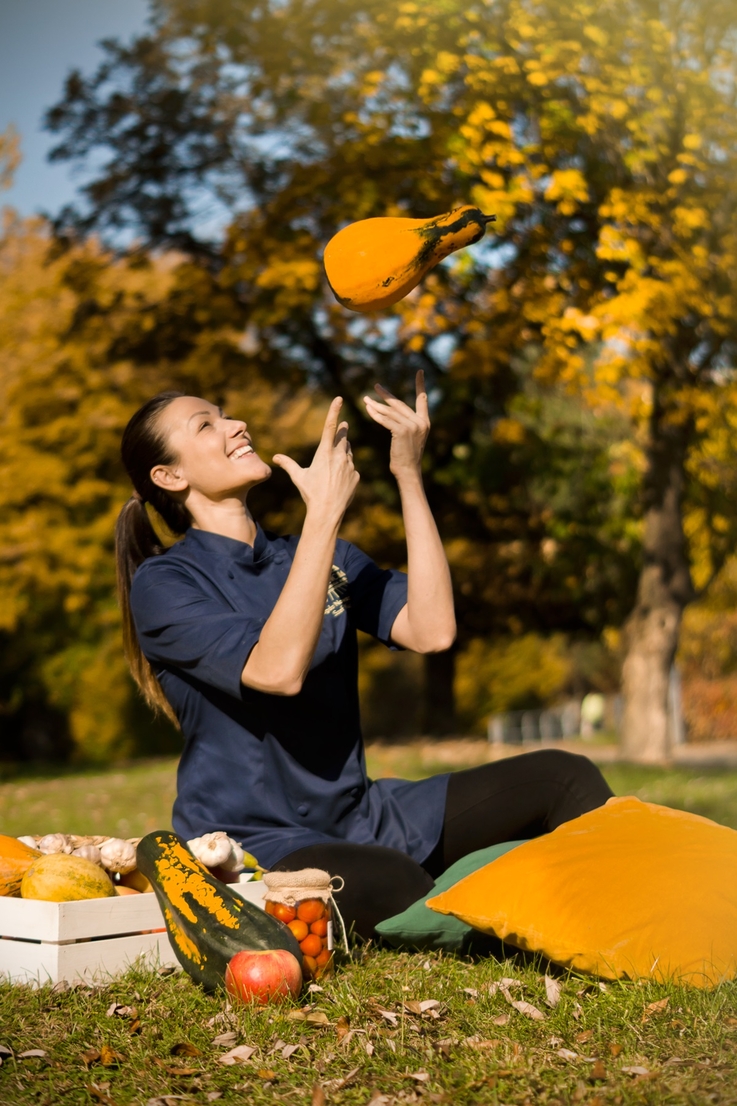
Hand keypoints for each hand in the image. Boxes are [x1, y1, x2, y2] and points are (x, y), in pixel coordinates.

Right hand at [272, 397, 359, 523]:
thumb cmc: (310, 493)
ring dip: (344, 450)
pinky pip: (352, 467)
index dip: (334, 410)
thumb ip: (288, 464)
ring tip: (337, 457)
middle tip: (344, 425)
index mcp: (324, 453)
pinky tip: (340, 478)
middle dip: (343, 430)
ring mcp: (350, 466)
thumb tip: (275, 457)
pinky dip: (347, 468)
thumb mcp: (298, 477)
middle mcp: (339, 456)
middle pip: (343, 437)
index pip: (330, 426)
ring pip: (349, 452)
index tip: (339, 398)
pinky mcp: (356, 476)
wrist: (327, 512)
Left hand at [363, 370, 429, 477]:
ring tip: (365, 400)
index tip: (420, 371)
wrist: (408, 471)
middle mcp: (420, 422)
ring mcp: (412, 426)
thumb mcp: (410, 438)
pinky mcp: (402, 431)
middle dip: (386, 395)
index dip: (421, 385)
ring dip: (376, 405)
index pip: (422, 400)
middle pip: (399, 404)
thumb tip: (392, 413)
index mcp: (425, 422)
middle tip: (376, 386)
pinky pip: (386, 420)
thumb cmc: (406, 457)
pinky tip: (368, 410)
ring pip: (390, 412)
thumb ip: (405, 424)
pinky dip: (375, 414)